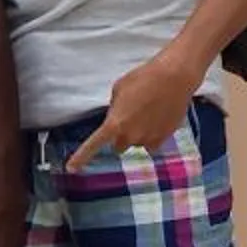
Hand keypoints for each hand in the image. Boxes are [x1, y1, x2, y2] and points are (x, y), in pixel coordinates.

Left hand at [65, 56, 202, 171]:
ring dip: (138, 134)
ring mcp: (149, 139)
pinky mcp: (165, 138)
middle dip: (121, 136)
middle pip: (119, 146)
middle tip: (129, 117)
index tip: (71, 169)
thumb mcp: (119, 90)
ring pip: (138, 144)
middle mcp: (131, 136)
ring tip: (148, 112)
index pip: (93, 145)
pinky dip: (153, 135)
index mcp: (115, 124)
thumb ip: (114, 109)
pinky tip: (158, 118)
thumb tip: (117, 117)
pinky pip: (153, 143)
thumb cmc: (143, 78)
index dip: (81, 158)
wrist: (174, 78)